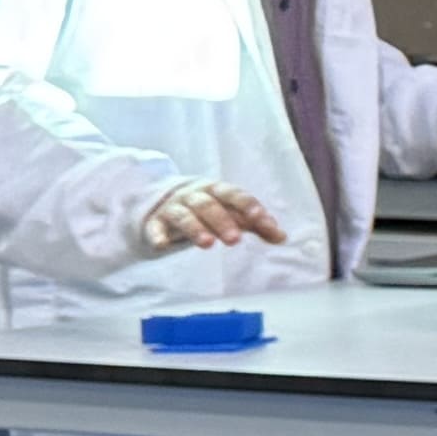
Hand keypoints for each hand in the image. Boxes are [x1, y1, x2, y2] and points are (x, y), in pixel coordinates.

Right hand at [138, 180, 289, 253]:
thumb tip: (282, 237)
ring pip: (184, 215)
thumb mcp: (230, 213)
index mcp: (216, 190)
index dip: (247, 205)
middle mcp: (193, 195)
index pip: (233, 194)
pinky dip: (158, 234)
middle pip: (208, 205)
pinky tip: (162, 245)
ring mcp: (172, 207)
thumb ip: (255, 224)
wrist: (163, 203)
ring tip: (207, 244)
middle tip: (234, 240)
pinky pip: (154, 227)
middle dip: (222, 221)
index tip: (260, 219)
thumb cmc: (206, 210)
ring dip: (195, 228)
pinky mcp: (154, 222)